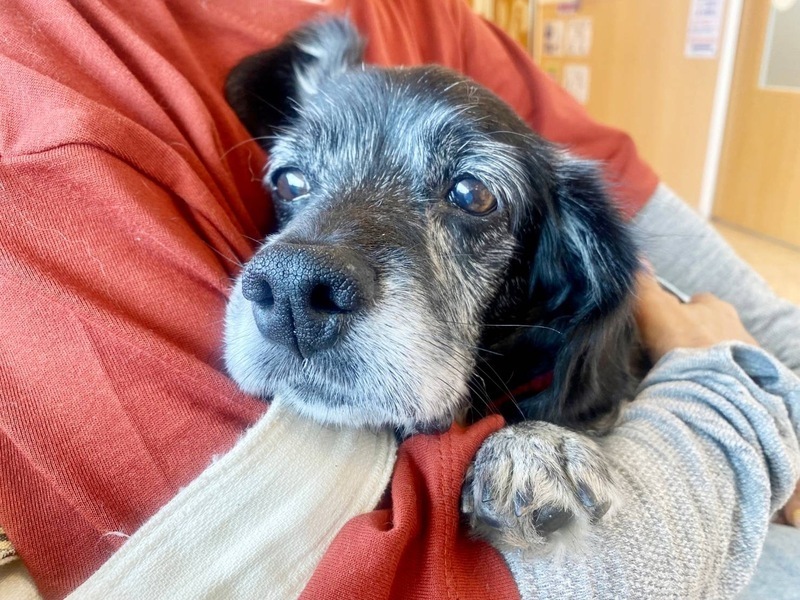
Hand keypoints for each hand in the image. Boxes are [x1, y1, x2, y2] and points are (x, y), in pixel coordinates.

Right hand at [635, 273, 799, 527]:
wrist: (716, 393)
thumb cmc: (685, 346)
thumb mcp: (654, 310)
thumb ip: (643, 286)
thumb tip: (636, 258)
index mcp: (714, 306)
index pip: (694, 301)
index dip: (673, 313)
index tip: (656, 329)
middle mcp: (736, 326)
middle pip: (706, 328)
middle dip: (689, 339)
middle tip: (664, 356)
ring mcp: (745, 356)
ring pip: (717, 354)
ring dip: (700, 363)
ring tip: (677, 379)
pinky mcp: (750, 383)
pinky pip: (726, 378)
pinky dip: (710, 383)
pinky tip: (694, 392)